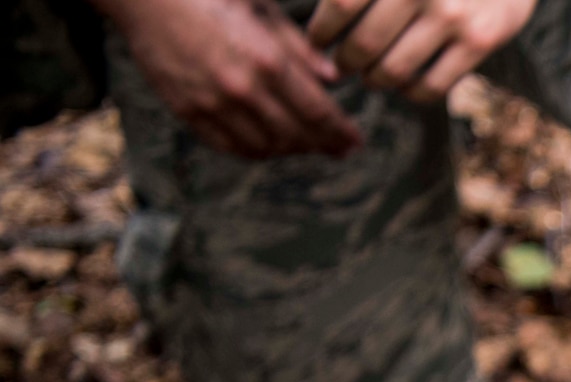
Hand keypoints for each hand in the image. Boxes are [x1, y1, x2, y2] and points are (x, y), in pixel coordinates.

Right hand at [99, 0, 359, 157]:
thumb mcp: (262, 8)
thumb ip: (300, 48)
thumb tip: (333, 79)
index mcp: (267, 60)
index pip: (317, 112)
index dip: (341, 132)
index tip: (355, 140)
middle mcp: (242, 89)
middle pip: (296, 135)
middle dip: (323, 145)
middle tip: (340, 149)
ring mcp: (212, 104)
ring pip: (265, 147)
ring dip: (291, 150)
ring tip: (307, 145)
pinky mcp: (187, 111)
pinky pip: (230, 146)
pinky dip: (256, 151)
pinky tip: (270, 145)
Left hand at [306, 0, 536, 102]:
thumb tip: (328, 12)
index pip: (340, 5)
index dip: (321, 31)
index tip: (316, 43)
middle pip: (364, 44)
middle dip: (345, 62)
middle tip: (342, 65)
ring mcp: (454, 16)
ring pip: (394, 70)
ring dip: (375, 80)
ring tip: (371, 76)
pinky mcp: (480, 41)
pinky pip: (432, 86)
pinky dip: (410, 93)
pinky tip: (405, 84)